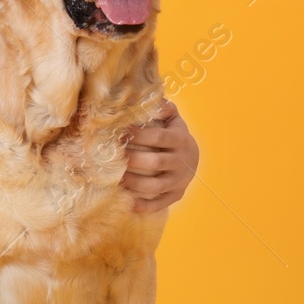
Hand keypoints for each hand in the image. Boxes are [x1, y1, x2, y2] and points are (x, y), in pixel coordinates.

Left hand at [121, 97, 198, 213]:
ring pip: (156, 186)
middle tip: (112, 157)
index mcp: (181, 140)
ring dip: (134, 184)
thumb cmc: (173, 134)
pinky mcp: (176, 195)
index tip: (119, 132)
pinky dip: (145, 205)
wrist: (192, 158)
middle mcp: (182, 161)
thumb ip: (164, 108)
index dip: (138, 135)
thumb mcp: (173, 119)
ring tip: (116, 178)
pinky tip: (128, 203)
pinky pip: (160, 203)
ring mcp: (180, 180)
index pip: (159, 137)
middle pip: (156, 163)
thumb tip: (152, 98)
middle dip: (132, 160)